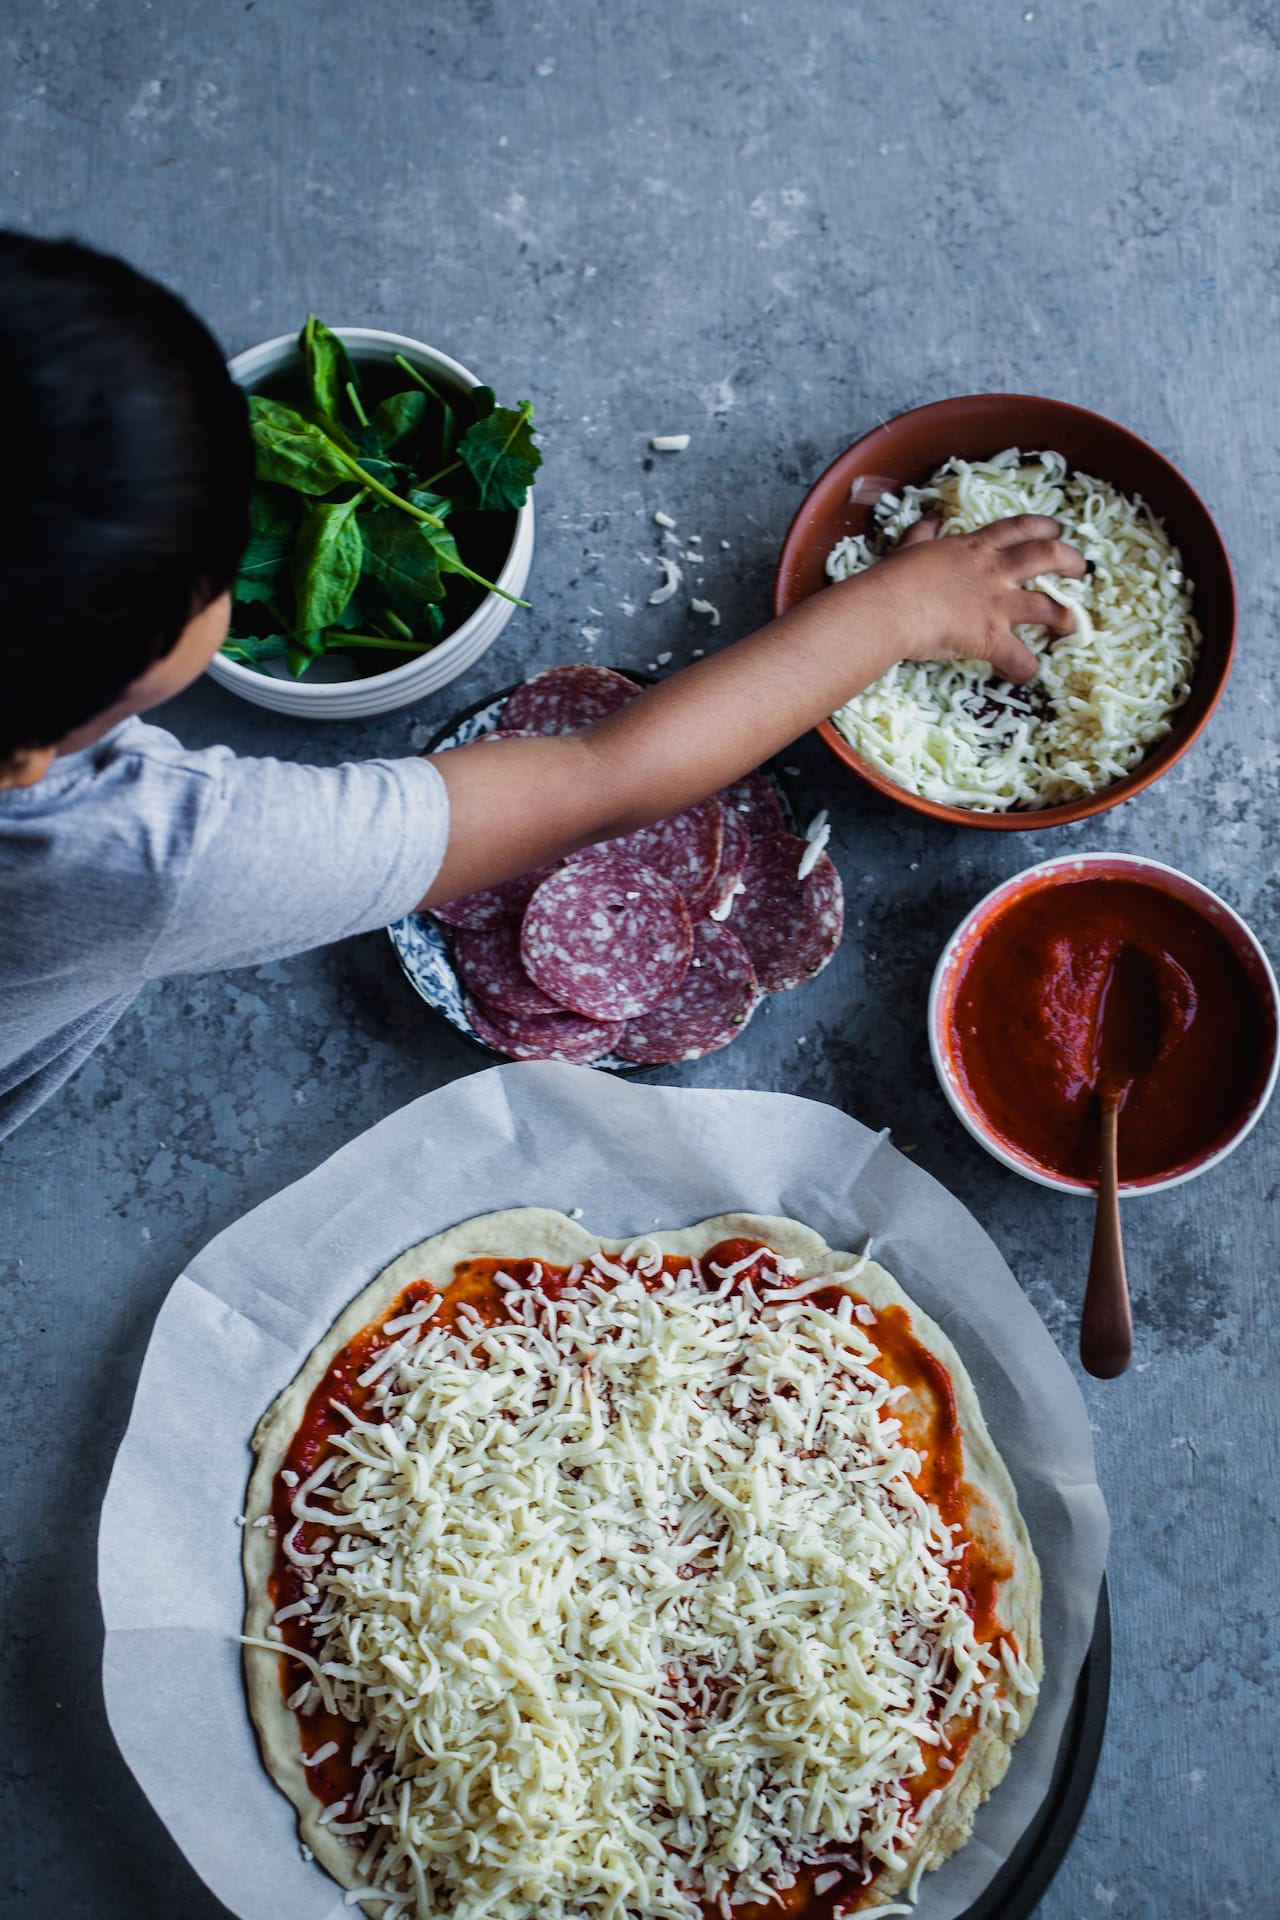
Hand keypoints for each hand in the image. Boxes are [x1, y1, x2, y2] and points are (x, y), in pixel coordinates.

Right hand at [860, 513, 1086, 682]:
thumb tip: (932, 520)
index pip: (1018, 528)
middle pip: (1047, 555)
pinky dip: (1025, 669)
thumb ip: (923, 534)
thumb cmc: (894, 578)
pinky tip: (1023, 675)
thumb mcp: (910, 547)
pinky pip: (1019, 658)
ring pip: (1048, 607)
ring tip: (1074, 625)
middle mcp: (994, 572)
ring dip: (1066, 616)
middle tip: (1082, 570)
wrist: (889, 607)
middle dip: (1071, 560)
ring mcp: (996, 605)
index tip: (1057, 530)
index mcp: (975, 548)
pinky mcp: (990, 637)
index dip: (1044, 526)